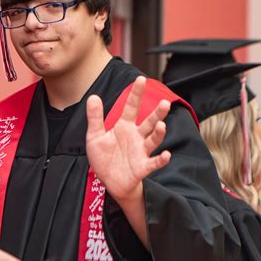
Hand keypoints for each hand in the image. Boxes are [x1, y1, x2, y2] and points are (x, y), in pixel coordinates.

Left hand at [86, 76, 170, 204]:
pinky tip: (166, 155)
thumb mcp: (94, 136)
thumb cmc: (104, 157)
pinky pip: (153, 163)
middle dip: (157, 113)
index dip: (136, 93)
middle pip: (149, 122)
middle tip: (165, 102)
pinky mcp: (142, 167)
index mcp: (124, 126)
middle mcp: (135, 136)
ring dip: (159, 133)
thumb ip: (95, 117)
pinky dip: (160, 160)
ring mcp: (140, 151)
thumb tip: (93, 96)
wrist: (109, 181)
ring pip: (153, 140)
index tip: (142, 79)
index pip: (131, 107)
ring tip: (162, 125)